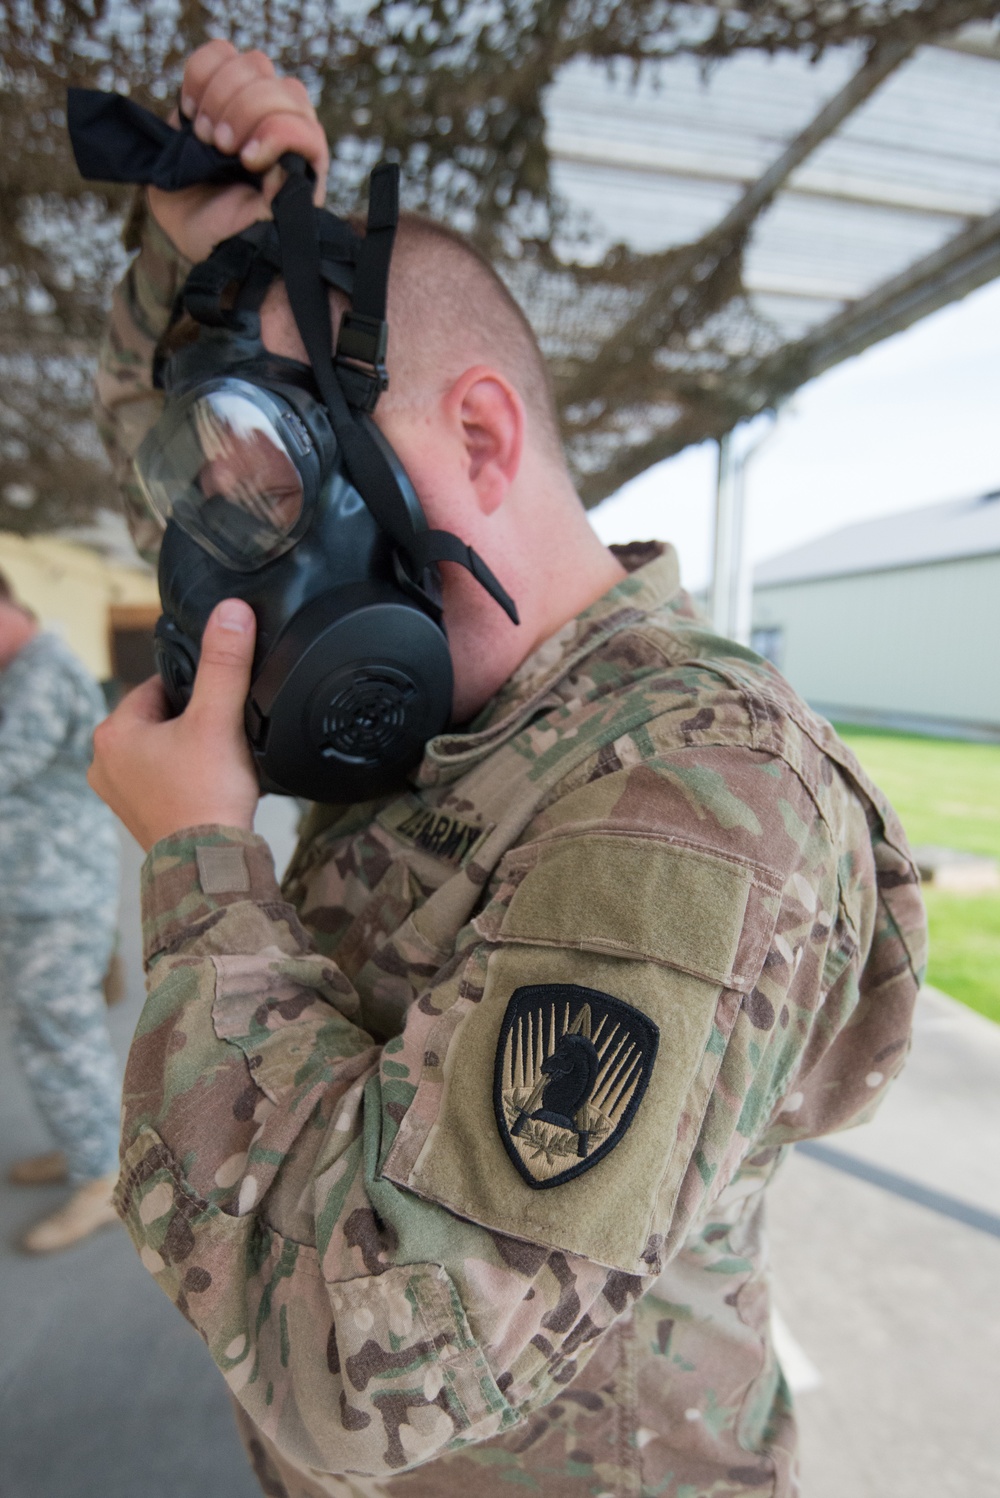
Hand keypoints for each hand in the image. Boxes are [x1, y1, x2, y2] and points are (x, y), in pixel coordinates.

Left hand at [89, 600, 259, 851]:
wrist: (211, 862)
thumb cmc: (207, 794)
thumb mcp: (219, 718)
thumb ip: (225, 663)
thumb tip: (231, 611)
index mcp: (113, 731)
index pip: (160, 686)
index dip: (198, 692)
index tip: (222, 707)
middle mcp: (104, 761)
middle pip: (160, 718)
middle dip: (193, 723)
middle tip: (223, 738)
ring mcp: (117, 792)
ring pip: (162, 748)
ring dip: (189, 750)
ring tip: (218, 764)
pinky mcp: (137, 814)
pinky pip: (162, 779)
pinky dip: (185, 777)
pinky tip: (208, 786)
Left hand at [148, 39, 329, 263]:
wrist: (222, 268)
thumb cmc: (200, 226)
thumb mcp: (170, 169)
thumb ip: (178, 130)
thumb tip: (192, 106)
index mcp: (235, 111)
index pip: (230, 54)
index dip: (204, 69)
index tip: (187, 111)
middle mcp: (269, 120)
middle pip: (258, 63)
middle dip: (223, 93)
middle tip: (209, 138)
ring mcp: (295, 144)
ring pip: (286, 88)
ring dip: (248, 112)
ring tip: (228, 152)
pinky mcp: (313, 172)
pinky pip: (308, 130)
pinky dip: (276, 135)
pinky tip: (251, 160)